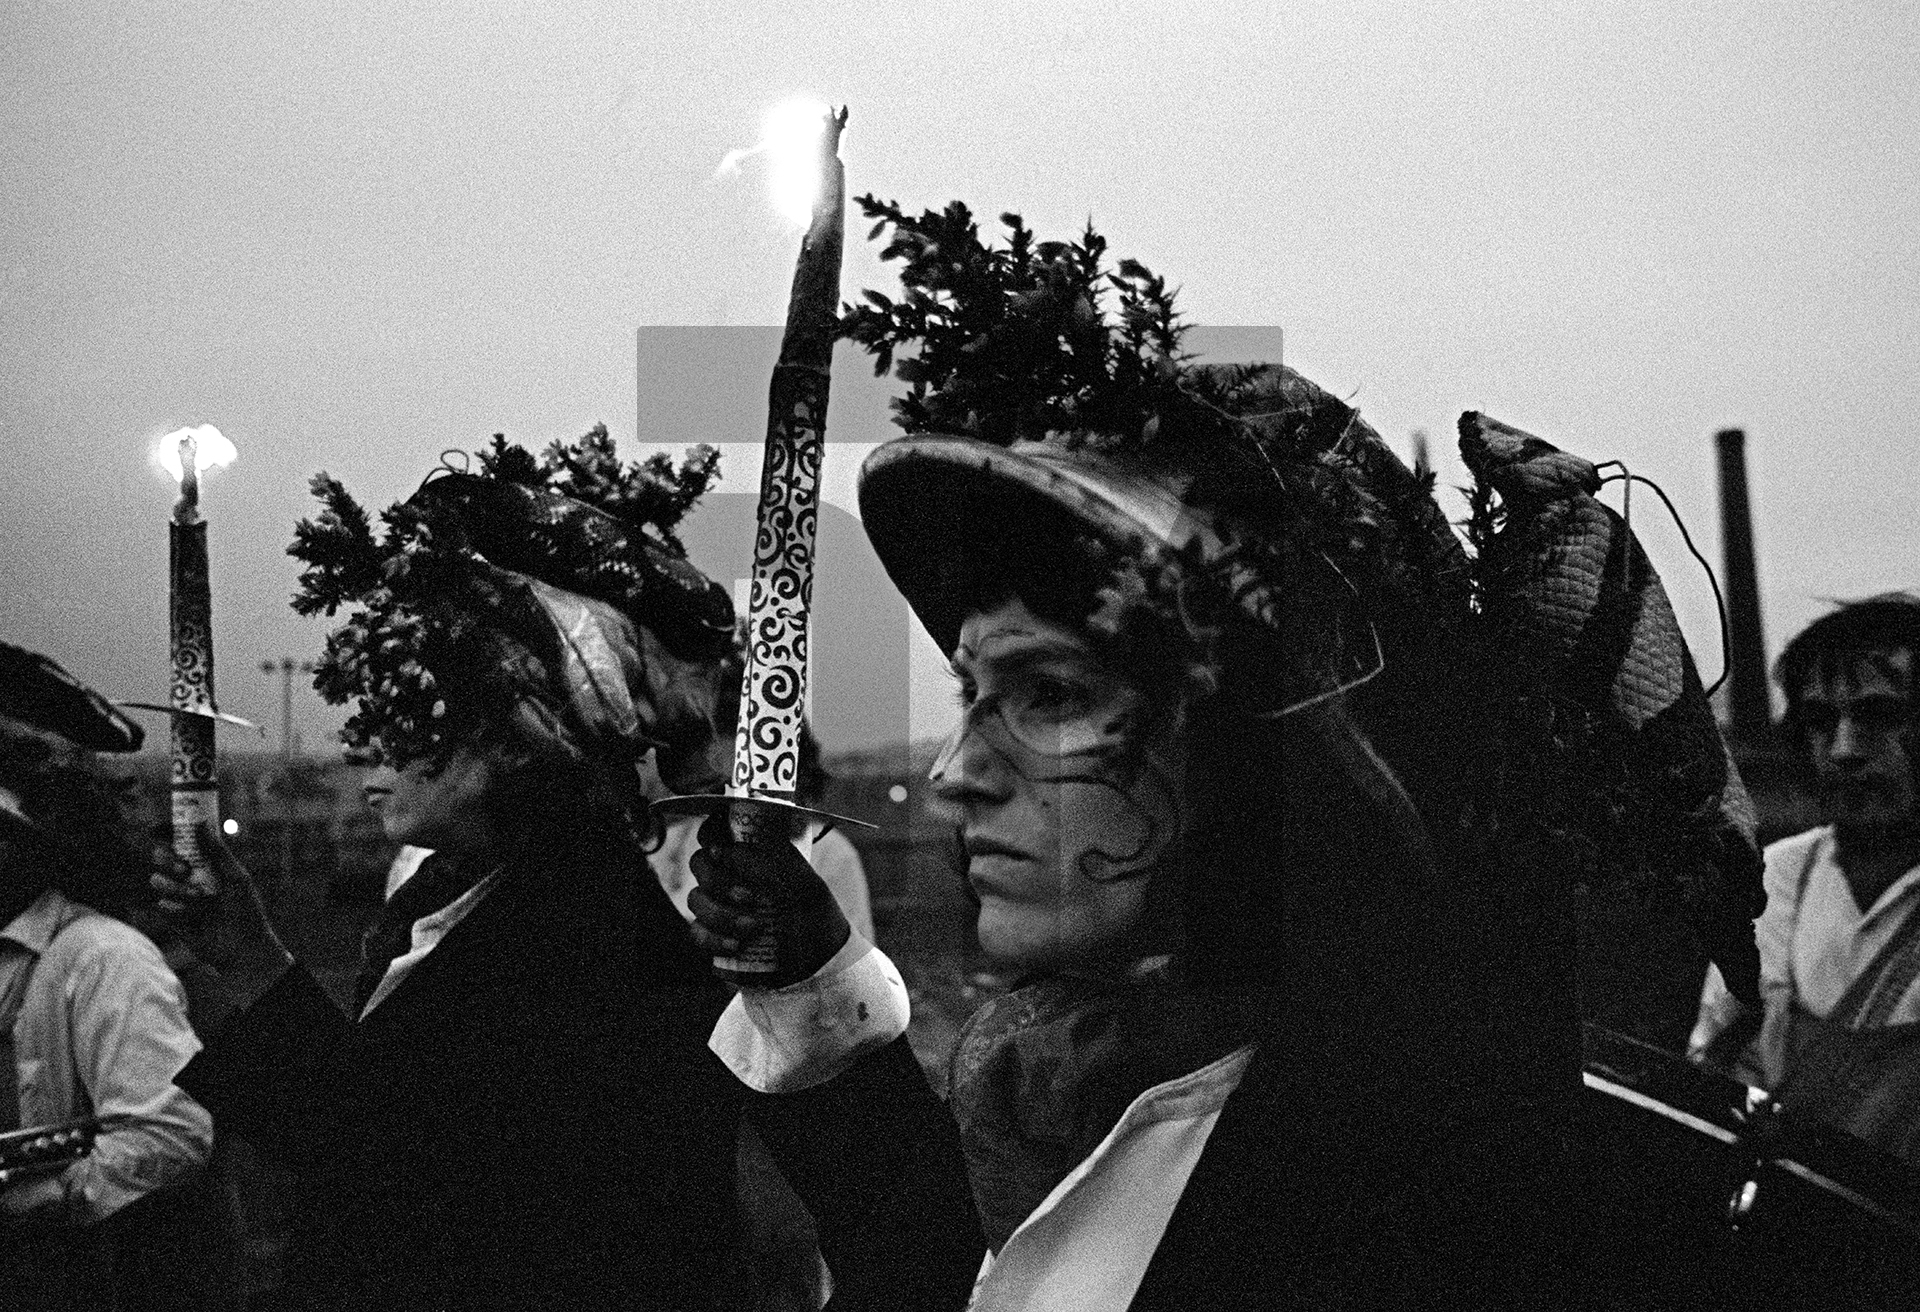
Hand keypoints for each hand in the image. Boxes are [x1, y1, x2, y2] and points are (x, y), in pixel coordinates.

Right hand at [149, 823, 292, 1002]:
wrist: (241, 949)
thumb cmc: (245, 910)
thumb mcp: (235, 876)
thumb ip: (217, 851)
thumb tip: (200, 823)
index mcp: (206, 863)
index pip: (180, 841)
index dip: (166, 832)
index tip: (156, 828)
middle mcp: (189, 876)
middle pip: (161, 857)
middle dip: (167, 859)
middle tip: (184, 869)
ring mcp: (178, 896)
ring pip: (157, 880)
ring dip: (177, 889)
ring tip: (199, 900)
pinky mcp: (170, 916)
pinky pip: (161, 904)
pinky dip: (177, 909)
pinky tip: (193, 918)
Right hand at [686, 809, 849, 988]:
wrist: (817, 964)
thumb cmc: (816, 918)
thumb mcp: (806, 887)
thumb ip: (772, 864)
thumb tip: (727, 852)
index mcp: (755, 855)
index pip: (719, 830)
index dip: (710, 832)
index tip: (719, 849)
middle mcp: (732, 876)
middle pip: (699, 863)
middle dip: (718, 880)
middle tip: (749, 898)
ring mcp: (720, 906)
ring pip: (695, 899)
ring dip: (720, 914)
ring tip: (753, 928)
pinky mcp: (714, 937)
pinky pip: (696, 932)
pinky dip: (713, 938)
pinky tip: (736, 946)